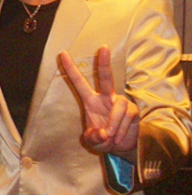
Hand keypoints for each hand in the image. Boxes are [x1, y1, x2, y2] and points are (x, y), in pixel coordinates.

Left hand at [60, 46, 139, 161]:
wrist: (122, 147)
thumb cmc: (103, 139)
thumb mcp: (93, 142)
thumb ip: (93, 138)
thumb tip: (102, 133)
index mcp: (90, 100)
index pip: (79, 82)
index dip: (71, 69)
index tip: (62, 53)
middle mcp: (105, 97)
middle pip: (105, 77)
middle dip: (104, 62)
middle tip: (103, 47)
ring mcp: (120, 101)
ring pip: (118, 106)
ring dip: (113, 124)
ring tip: (110, 136)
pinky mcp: (132, 109)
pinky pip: (126, 116)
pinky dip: (120, 130)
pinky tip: (118, 137)